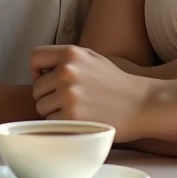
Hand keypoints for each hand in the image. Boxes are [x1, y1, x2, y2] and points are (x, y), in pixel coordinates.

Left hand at [30, 44, 151, 142]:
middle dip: (49, 96)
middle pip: (37, 89)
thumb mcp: (93, 58)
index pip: (35, 57)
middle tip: (70, 100)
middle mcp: (67, 71)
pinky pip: (51, 123)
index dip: (37, 70)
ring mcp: (68, 94)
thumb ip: (68, 59)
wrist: (141, 103)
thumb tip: (41, 70)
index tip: (46, 79)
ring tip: (77, 110)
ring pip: (42, 108)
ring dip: (54, 112)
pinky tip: (79, 120)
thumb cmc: (116, 83)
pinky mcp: (72, 116)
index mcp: (71, 53)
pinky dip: (61, 125)